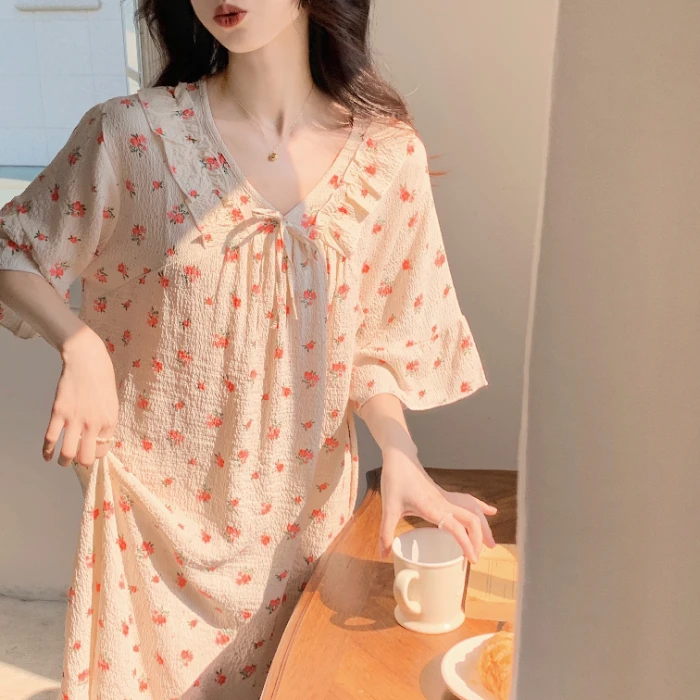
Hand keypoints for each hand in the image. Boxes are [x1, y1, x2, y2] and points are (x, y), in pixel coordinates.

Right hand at [43, 326, 119, 467]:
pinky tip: (47, 455)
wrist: (88, 361)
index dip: (94, 455)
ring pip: (68, 453)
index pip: (102, 451)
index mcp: (110, 421)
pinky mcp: (59, 412)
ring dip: (64, 462)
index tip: (89, 453)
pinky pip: (51, 438)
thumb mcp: (112, 403)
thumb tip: (98, 441)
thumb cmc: (102, 381)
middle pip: (85, 458)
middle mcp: (94, 423)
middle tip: (76, 461)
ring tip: (62, 461)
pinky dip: (47, 451)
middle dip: (80, 463)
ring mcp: (75, 419)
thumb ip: (105, 422)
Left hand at [379, 447, 497, 563]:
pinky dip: (480, 507)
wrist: (400, 457)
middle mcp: (443, 502)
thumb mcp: (388, 507)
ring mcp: (446, 497)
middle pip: (471, 519)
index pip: (456, 527)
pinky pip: (467, 501)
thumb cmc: (395, 478)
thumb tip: (383, 555)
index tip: (472, 559)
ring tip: (491, 542)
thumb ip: (386, 533)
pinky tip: (490, 511)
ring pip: (473, 509)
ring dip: (484, 525)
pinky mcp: (445, 494)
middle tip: (480, 556)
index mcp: (432, 507)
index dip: (467, 543)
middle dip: (480, 538)